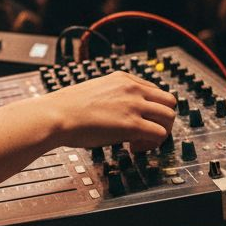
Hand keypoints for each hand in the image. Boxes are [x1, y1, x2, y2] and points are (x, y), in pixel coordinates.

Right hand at [48, 70, 177, 151]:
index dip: (150, 108)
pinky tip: (134, 147)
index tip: (140, 119)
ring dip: (161, 131)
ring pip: (170, 116)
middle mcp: (132, 89)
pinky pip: (160, 134)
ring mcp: (134, 106)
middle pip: (169, 101)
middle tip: (147, 132)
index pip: (154, 90)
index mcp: (122, 79)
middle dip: (162, 118)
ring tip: (141, 141)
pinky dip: (153, 144)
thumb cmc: (65, 108)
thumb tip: (114, 111)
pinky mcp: (133, 125)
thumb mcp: (93, 90)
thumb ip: (110, 96)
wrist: (56, 115)